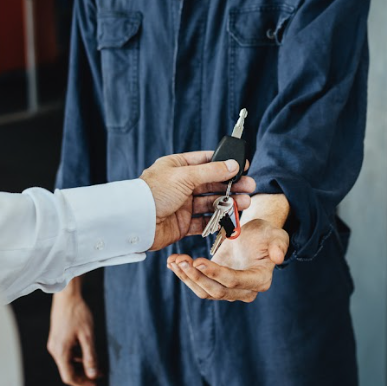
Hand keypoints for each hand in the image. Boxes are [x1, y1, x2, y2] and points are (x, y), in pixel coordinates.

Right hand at [48, 282, 98, 385]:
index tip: (94, 384)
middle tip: (98, 375)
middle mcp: (55, 349)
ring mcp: (55, 343)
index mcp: (60, 351)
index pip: (69, 376)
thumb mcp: (88, 336)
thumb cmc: (77, 313)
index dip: (82, 383)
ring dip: (82, 365)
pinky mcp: (57, 337)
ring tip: (97, 365)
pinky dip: (77, 356)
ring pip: (68, 362)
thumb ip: (90, 357)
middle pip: (67, 370)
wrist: (67, 295)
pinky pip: (67, 353)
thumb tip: (93, 374)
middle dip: (83, 375)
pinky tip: (88, 353)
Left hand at [140, 151, 255, 250]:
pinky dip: (218, 221)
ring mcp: (182, 205)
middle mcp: (181, 185)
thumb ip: (211, 171)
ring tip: (245, 203)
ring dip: (229, 203)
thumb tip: (233, 164)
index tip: (243, 165)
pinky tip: (231, 219)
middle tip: (250, 187)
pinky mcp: (183, 224)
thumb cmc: (154, 193)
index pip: (205, 161)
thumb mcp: (185, 176)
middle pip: (212, 183)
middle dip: (232, 185)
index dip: (224, 163)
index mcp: (177, 167)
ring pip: (211, 202)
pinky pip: (204, 221)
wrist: (136, 222)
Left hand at [166, 217, 289, 301]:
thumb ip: (279, 245)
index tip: (199, 261)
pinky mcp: (215, 282)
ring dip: (187, 277)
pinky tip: (172, 262)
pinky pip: (198, 283)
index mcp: (259, 279)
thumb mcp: (276, 234)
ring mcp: (228, 289)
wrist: (256, 235)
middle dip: (196, 277)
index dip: (216, 274)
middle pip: (216, 290)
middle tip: (180, 260)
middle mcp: (244, 290)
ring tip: (174, 260)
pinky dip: (184, 274)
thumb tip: (278, 258)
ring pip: (204, 290)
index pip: (234, 281)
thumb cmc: (267, 234)